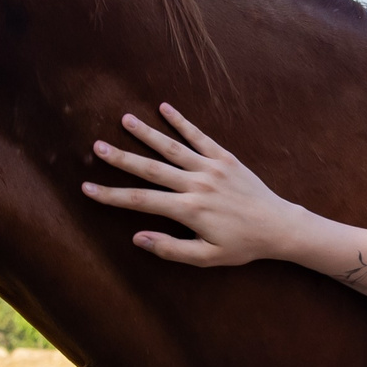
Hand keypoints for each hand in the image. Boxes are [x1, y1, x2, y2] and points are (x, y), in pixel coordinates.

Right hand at [82, 103, 306, 266]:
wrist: (278, 226)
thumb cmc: (242, 245)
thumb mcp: (206, 257)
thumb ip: (171, 249)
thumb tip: (138, 238)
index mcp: (188, 210)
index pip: (141, 200)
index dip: (111, 195)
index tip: (88, 188)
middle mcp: (196, 185)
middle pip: (150, 169)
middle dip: (121, 158)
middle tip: (97, 146)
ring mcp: (211, 168)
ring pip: (172, 148)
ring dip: (147, 133)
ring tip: (125, 120)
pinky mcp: (225, 158)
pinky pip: (199, 137)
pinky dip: (181, 122)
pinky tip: (164, 108)